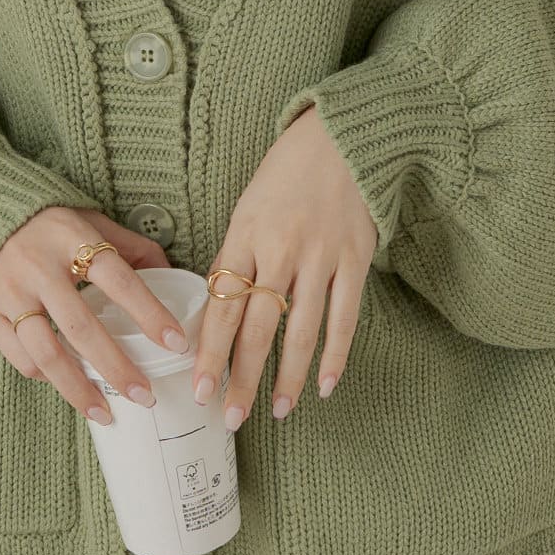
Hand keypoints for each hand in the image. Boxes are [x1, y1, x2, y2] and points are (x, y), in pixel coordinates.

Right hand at [0, 207, 185, 424]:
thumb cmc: (49, 224)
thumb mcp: (92, 222)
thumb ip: (131, 248)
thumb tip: (173, 276)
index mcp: (72, 238)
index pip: (119, 281)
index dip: (150, 314)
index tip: (177, 345)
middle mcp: (37, 266)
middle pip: (82, 328)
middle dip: (117, 368)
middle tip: (144, 396)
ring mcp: (8, 291)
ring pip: (47, 353)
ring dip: (79, 389)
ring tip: (105, 413)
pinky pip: (21, 357)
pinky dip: (48, 376)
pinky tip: (69, 384)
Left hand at [192, 103, 376, 430]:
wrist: (343, 138)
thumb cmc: (287, 174)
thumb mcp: (247, 209)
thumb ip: (235, 257)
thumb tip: (221, 311)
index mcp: (244, 236)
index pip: (221, 306)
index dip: (209, 352)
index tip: (199, 388)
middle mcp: (281, 250)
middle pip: (257, 328)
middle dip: (242, 378)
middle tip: (231, 416)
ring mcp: (321, 257)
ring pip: (300, 331)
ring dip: (287, 377)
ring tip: (277, 411)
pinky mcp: (354, 260)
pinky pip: (344, 318)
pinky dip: (335, 355)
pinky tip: (324, 384)